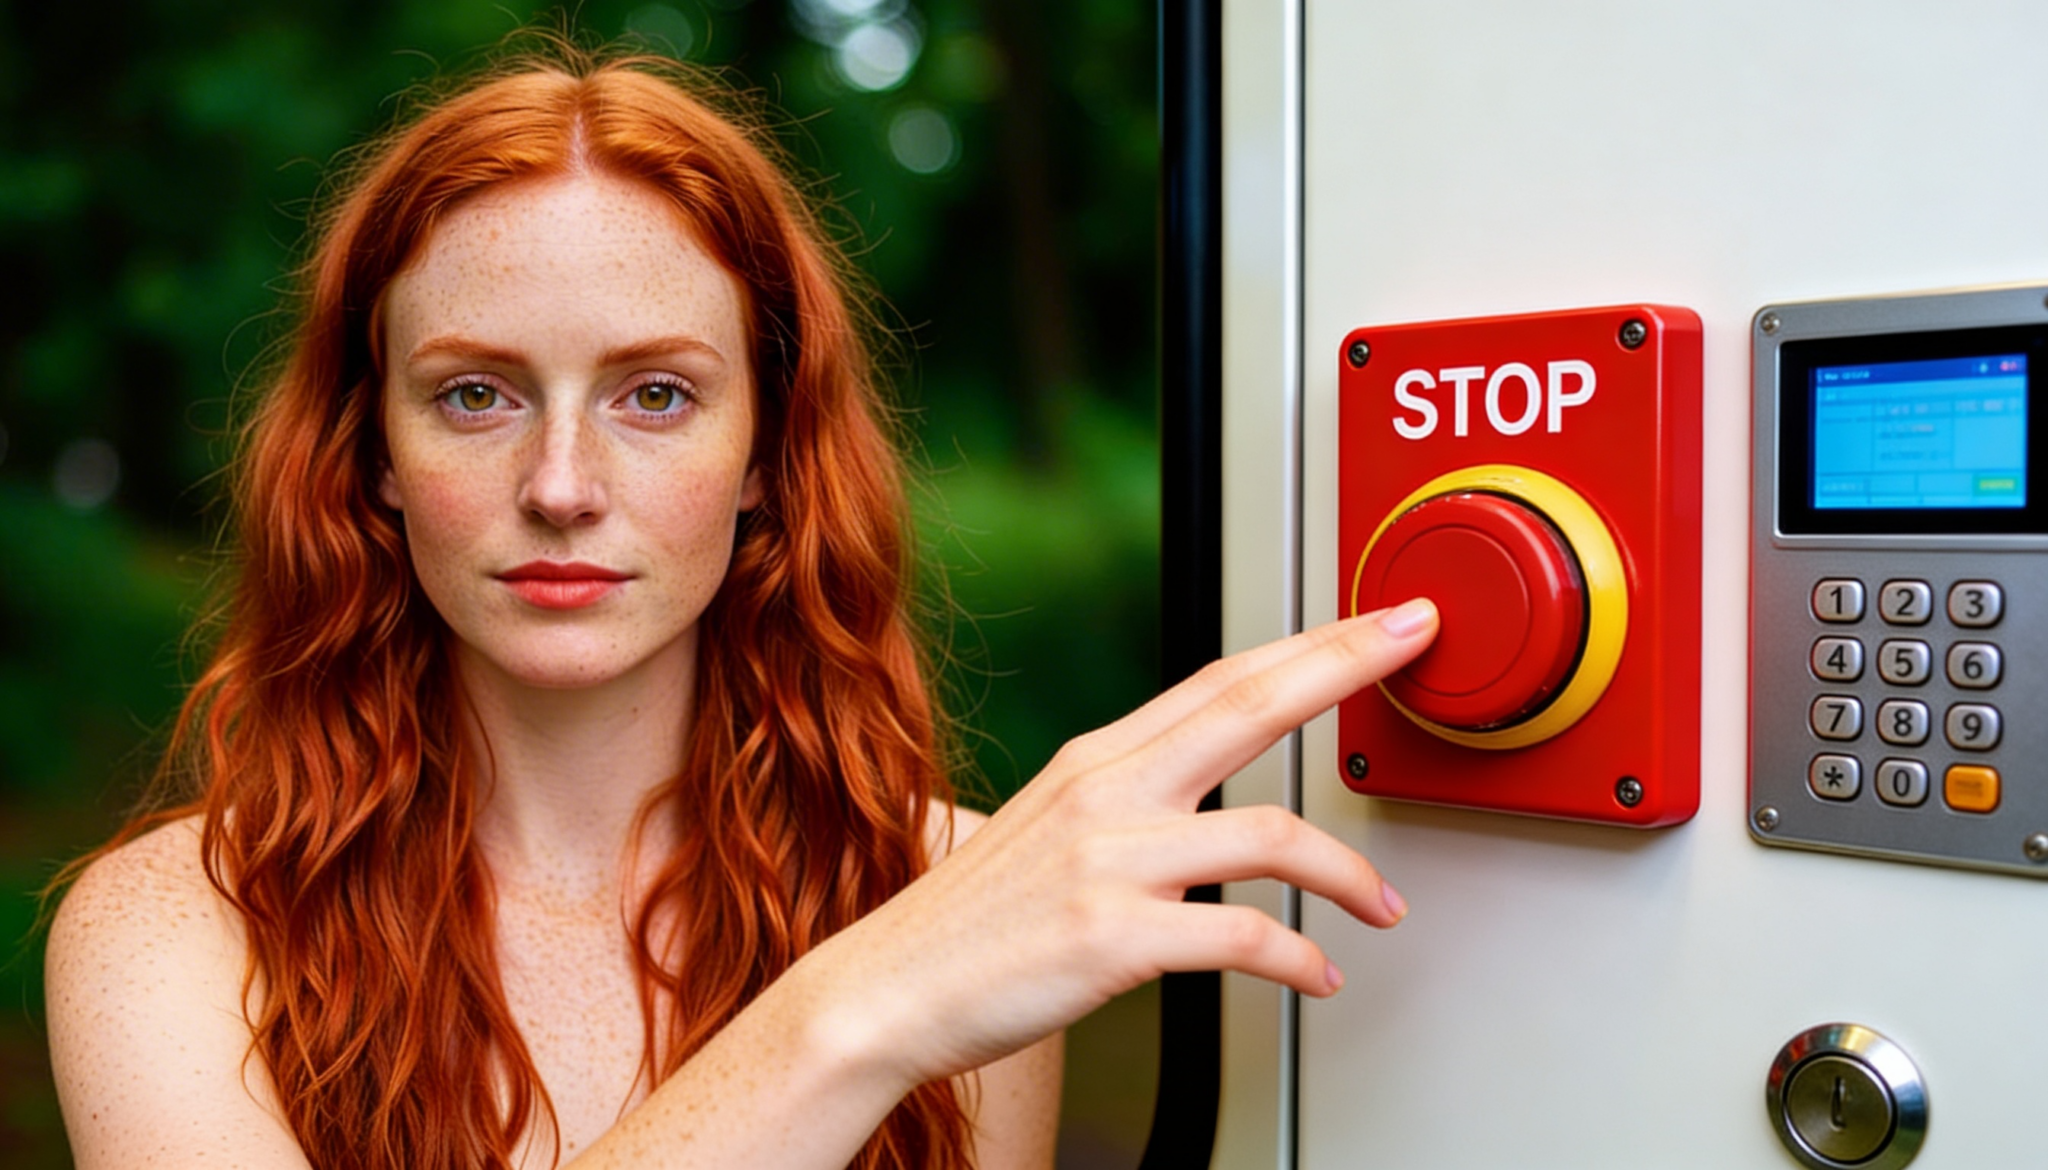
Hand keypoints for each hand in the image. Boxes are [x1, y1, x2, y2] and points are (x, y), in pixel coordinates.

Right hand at [795, 598, 1439, 1091]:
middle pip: (1251, 705)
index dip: (1312, 643)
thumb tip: (1207, 791)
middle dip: (1344, 664)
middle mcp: (1108, 791)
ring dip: (1347, 872)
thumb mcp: (1051, 827)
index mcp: (1099, 758)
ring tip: (1381, 904)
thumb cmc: (974, 921)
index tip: (1378, 619)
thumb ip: (1130, 797)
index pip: (1224, 678)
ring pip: (1270, 835)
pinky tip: (1317, 974)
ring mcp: (1111, 860)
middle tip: (1412, 642)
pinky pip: (1242, 936)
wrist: (889, 988)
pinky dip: (1298, 958)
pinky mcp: (1113, 936)